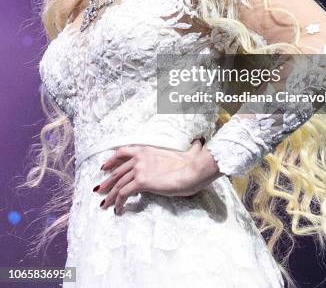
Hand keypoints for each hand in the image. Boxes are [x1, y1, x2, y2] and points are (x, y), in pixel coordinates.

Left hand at [94, 139, 221, 213]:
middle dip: (107, 181)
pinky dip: (118, 202)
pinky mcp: (141, 182)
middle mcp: (139, 158)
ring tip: (104, 203)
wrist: (191, 170)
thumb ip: (190, 147)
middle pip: (117, 170)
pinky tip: (118, 209)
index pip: (123, 152)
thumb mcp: (187, 153)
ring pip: (118, 183)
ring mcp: (139, 169)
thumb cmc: (191, 163)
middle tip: (100, 189)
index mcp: (147, 150)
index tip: (104, 166)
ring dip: (110, 195)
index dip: (111, 160)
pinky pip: (124, 193)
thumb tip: (199, 142)